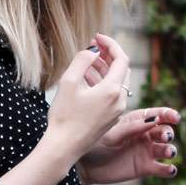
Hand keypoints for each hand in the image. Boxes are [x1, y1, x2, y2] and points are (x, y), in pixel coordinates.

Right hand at [46, 33, 131, 163]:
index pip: (121, 59)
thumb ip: (82, 60)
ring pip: (117, 83)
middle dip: (109, 55)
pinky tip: (88, 80)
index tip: (96, 37)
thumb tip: (94, 50)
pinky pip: (112, 95)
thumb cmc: (64, 116)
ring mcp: (116, 111)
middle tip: (94, 46)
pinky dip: (103, 83)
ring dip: (105, 69)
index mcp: (112, 90)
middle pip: (122, 70)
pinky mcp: (110, 119)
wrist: (63, 148)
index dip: (110, 44)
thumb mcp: (69, 82)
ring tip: (89, 61)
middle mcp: (119, 101)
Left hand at [78, 106, 179, 184]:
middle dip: (167, 133)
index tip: (175, 118)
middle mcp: (145, 135)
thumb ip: (132, 127)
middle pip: (164, 132)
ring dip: (170, 150)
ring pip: (166, 149)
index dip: (169, 115)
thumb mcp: (112, 133)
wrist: (85, 166)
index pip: (158, 114)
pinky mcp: (145, 168)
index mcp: (137, 120)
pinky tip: (170, 170)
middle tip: (165, 137)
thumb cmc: (95, 143)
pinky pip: (161, 168)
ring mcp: (146, 152)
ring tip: (168, 152)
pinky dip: (168, 170)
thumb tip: (155, 120)